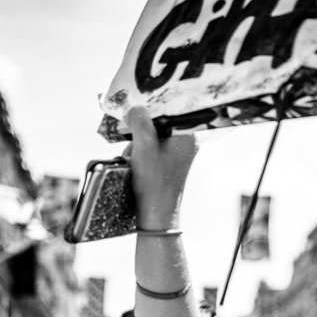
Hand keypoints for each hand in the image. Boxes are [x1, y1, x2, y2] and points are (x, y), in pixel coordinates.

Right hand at [126, 106, 199, 230]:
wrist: (155, 216)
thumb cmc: (153, 182)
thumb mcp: (144, 145)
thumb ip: (140, 120)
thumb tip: (134, 108)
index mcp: (187, 135)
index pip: (171, 105)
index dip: (152, 101)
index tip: (135, 100)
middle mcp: (185, 141)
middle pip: (160, 118)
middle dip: (141, 125)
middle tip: (128, 129)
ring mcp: (177, 152)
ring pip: (152, 132)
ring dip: (137, 140)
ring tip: (133, 156)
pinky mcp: (167, 162)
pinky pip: (150, 146)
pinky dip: (138, 151)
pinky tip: (133, 161)